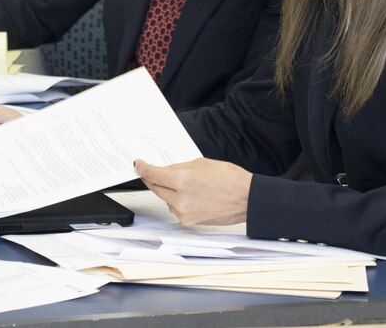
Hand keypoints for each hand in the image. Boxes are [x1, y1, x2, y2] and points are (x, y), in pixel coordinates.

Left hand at [134, 157, 251, 225]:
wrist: (247, 199)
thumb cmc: (230, 179)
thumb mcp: (202, 164)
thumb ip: (180, 168)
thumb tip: (167, 171)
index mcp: (182, 180)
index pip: (153, 175)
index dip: (143, 168)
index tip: (138, 165)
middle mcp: (180, 199)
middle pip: (156, 188)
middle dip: (153, 179)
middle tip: (151, 172)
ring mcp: (184, 213)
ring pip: (165, 199)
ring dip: (168, 191)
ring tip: (183, 183)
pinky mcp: (189, 221)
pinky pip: (176, 209)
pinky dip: (178, 201)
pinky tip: (190, 195)